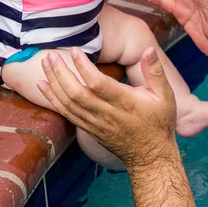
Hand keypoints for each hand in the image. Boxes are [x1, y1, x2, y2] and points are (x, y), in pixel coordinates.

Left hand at [38, 46, 176, 168]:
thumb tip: (148, 49)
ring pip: (68, 103)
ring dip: (53, 82)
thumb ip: (156, 71)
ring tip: (45, 63)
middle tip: (51, 54)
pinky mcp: (88, 129)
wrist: (150, 156)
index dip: (83, 67)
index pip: (98, 84)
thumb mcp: (165, 96)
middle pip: (76, 93)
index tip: (74, 50)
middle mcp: (106, 114)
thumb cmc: (158, 122)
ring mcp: (95, 123)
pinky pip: (66, 113)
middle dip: (61, 73)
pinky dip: (53, 99)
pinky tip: (43, 86)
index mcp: (125, 103)